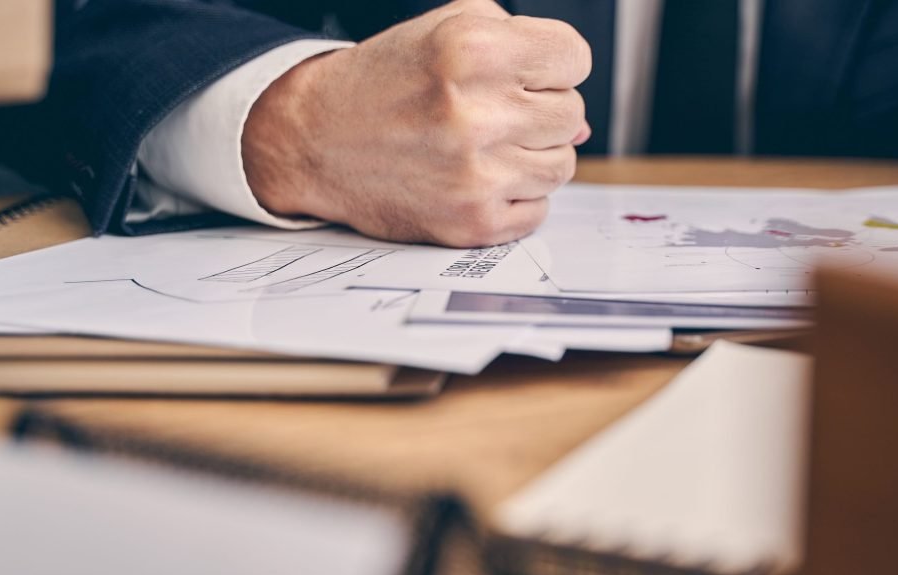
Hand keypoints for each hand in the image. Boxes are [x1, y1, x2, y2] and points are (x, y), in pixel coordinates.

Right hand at [241, 0, 591, 246]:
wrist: (316, 139)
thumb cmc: (383, 82)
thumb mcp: (448, 28)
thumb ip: (525, 49)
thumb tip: (582, 122)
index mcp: (472, 51)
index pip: (574, 58)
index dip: (553, 65)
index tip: (527, 74)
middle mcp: (475, 113)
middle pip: (572, 114)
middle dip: (539, 110)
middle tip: (492, 112)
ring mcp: (475, 175)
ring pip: (561, 165)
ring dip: (531, 154)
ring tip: (482, 145)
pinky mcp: (472, 222)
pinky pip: (538, 210)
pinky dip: (515, 196)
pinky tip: (475, 177)